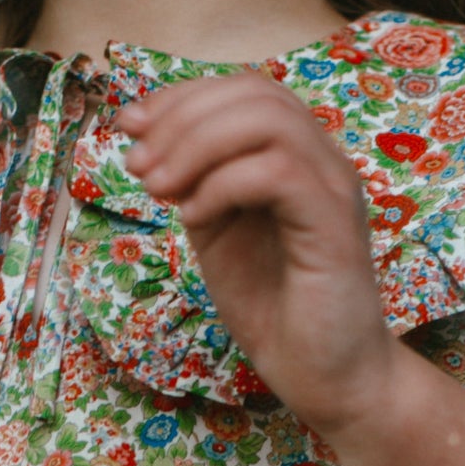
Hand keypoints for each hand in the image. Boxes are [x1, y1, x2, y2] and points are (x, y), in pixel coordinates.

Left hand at [116, 71, 395, 442]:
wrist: (327, 377)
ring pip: (269, 120)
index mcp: (295, 157)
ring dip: (197, 145)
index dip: (181, 96)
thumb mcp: (218, 233)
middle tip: (138, 167)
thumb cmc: (275, 308)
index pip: (244, 89)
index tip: (129, 125)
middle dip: (181, 119)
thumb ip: (195, 185)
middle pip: (255, 92)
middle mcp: (321, 161)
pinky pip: (278, 173)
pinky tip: (195, 217)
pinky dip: (222, 185)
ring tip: (158, 190)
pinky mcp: (336, 225)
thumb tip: (148, 143)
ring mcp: (333, 189)